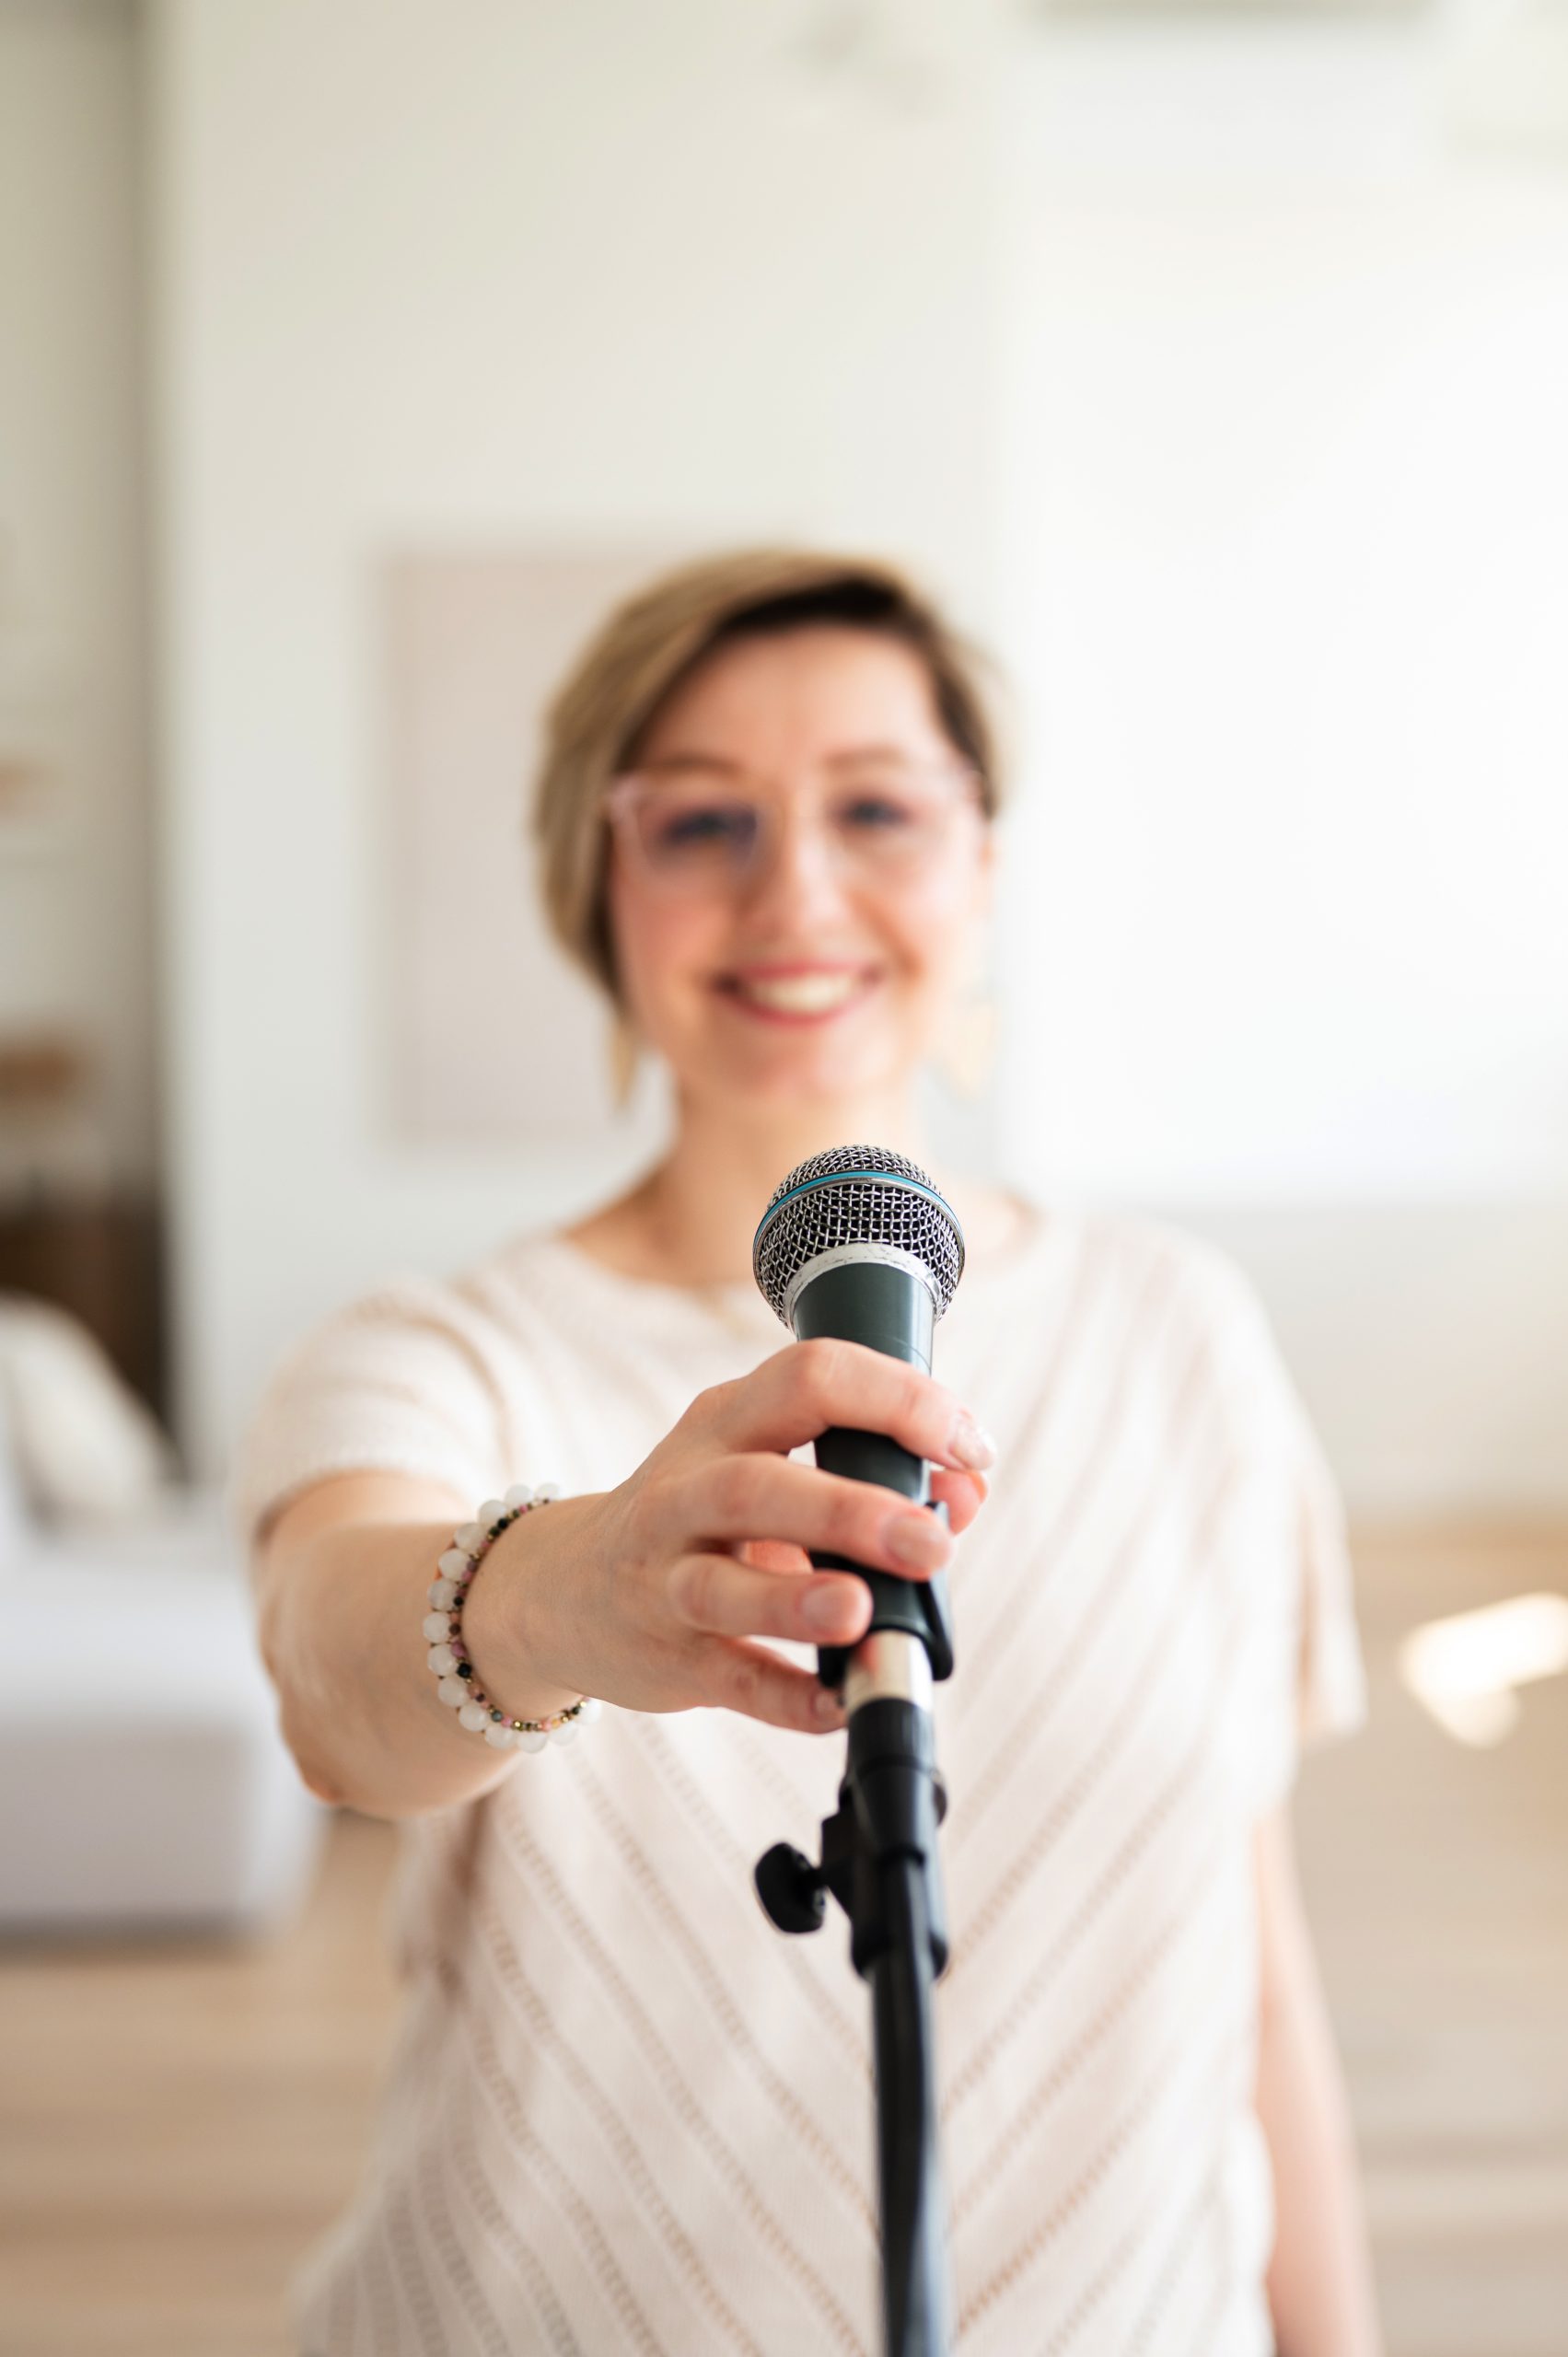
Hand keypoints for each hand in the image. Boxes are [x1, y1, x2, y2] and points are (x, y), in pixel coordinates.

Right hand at [465, 1337, 994, 1735]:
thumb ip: (874, 1472)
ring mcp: (665, 1577)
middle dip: (851, 1509)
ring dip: (797, 1599)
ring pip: (719, 1585)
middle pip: (758, 1485)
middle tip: (932, 1543)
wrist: (564, 1589)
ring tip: (863, 1611)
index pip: (810, 1377)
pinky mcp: (665, 1657)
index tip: (967, 1446)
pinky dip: (785, 1695)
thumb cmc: (700, 1518)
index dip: (899, 1403)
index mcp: (728, 1422)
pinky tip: (839, 1701)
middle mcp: (686, 1490)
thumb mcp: (768, 1468)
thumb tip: (967, 1490)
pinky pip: (727, 1679)